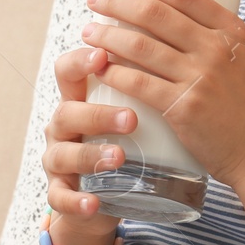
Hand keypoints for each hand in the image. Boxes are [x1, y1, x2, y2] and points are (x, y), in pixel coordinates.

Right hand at [41, 44, 129, 241]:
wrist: (107, 194)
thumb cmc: (125, 142)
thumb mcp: (131, 108)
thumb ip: (146, 79)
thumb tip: (186, 41)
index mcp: (79, 100)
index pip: (68, 71)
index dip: (80, 61)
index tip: (103, 54)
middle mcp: (63, 127)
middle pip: (67, 111)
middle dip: (97, 114)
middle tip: (131, 119)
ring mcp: (58, 160)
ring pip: (62, 154)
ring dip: (90, 156)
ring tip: (120, 158)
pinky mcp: (61, 192)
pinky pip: (61, 196)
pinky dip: (75, 201)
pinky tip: (93, 203)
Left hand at [81, 0, 244, 188]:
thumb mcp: (243, 59)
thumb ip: (213, 38)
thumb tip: (169, 16)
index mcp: (231, 30)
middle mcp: (216, 48)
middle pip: (155, 14)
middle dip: (117, 2)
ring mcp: (200, 78)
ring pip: (140, 46)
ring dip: (107, 35)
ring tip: (88, 32)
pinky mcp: (184, 107)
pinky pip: (139, 83)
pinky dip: (114, 71)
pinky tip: (100, 67)